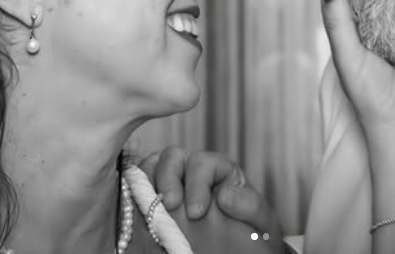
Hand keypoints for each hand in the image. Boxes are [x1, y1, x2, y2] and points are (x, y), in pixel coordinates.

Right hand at [139, 147, 284, 252]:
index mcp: (221, 173)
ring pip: (151, 167)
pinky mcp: (154, 204)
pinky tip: (137, 209)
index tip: (198, 211)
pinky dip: (133, 193)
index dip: (198, 182)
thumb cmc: (253, 238)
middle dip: (168, 178)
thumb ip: (249, 205)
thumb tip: (225, 195)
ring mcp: (171, 188)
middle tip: (170, 205)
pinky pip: (137, 187)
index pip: (204, 162)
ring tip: (150, 206)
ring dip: (148, 181)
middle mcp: (193, 175)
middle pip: (173, 157)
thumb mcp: (261, 223)